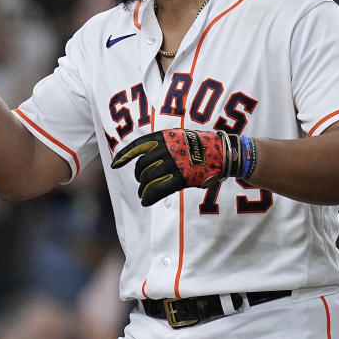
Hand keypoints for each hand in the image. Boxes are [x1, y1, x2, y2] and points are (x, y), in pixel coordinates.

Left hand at [111, 129, 248, 206]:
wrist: (223, 152)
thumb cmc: (199, 145)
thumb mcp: (178, 137)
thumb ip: (162, 145)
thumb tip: (144, 158)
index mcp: (164, 137)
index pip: (137, 146)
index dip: (124, 156)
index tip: (114, 165)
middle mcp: (167, 150)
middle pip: (141, 166)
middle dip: (138, 176)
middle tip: (140, 182)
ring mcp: (174, 164)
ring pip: (148, 179)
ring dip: (143, 189)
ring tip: (143, 194)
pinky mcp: (182, 178)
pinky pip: (159, 189)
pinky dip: (149, 197)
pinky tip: (145, 201)